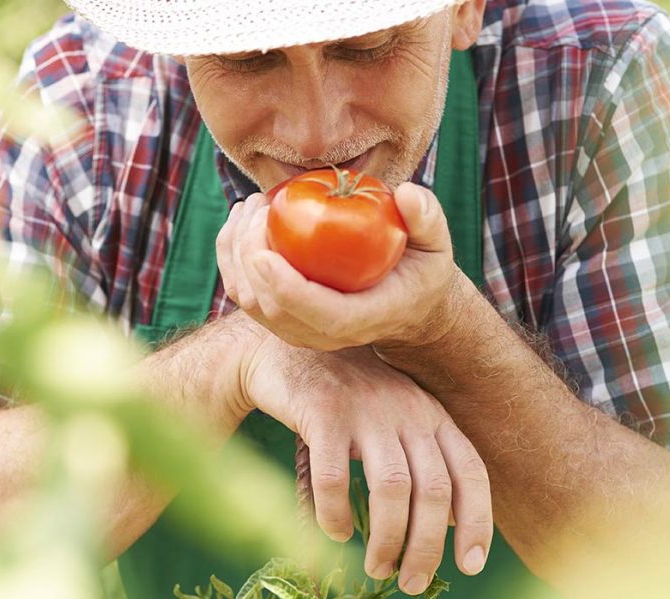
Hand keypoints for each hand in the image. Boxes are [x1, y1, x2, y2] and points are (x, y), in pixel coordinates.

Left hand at [217, 182, 463, 351]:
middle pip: (272, 308)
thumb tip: (407, 194)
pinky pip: (244, 292)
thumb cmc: (421, 269)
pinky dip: (232, 257)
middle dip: (251, 257)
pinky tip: (242, 220)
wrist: (406, 305)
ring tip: (249, 206)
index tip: (264, 253)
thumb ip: (428, 219)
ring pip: (249, 302)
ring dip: (236, 254)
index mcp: (361, 319)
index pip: (316, 314)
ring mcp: (299, 330)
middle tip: (259, 205)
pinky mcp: (282, 317)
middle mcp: (324, 333)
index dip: (286, 289)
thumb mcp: (437, 245)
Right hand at [238, 336, 492, 589]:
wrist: (283, 354)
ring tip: (376, 568)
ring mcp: (365, 409)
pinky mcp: (323, 413)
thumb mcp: (396, 418)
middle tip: (409, 583)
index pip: (469, 472)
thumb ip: (426, 458)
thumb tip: (456, 519)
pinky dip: (336, 516)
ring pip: (390, 489)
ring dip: (387, 540)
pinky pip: (335, 479)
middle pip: (431, 490)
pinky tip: (336, 532)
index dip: (476, 521)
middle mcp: (406, 409)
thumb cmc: (344, 397)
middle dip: (425, 547)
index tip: (470, 564)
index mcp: (431, 414)